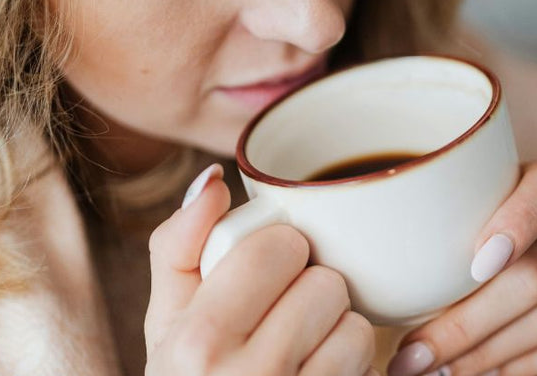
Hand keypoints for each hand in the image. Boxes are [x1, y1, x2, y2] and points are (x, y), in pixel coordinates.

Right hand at [144, 164, 377, 375]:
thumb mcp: (165, 327)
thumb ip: (179, 249)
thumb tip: (213, 179)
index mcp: (195, 341)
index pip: (278, 246)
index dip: (281, 253)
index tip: (267, 275)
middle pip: (325, 282)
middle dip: (311, 292)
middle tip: (286, 318)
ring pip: (356, 325)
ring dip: (338, 333)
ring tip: (304, 352)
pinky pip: (371, 368)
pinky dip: (354, 369)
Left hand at [387, 163, 536, 375]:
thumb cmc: (498, 261)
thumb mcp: (475, 239)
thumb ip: (445, 248)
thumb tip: (381, 288)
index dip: (514, 224)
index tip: (475, 265)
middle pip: (534, 273)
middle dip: (466, 324)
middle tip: (415, 357)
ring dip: (490, 353)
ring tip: (442, 373)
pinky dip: (530, 365)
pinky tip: (492, 374)